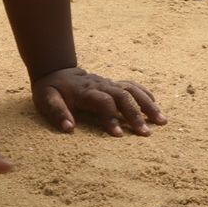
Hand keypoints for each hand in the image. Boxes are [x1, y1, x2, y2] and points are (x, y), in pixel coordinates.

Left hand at [32, 67, 166, 135]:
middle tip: (146, 133)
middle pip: (122, 95)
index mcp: (84, 91)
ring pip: (132, 90)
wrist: (55, 71)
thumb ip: (57, 112)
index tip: (119, 135)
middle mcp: (99, 85)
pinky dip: (145, 95)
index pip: (103, 101)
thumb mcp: (45, 99)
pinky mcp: (113, 84)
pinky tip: (156, 107)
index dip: (111, 117)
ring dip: (147, 105)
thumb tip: (69, 127)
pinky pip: (132, 86)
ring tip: (162, 121)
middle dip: (135, 114)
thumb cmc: (51, 90)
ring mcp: (108, 83)